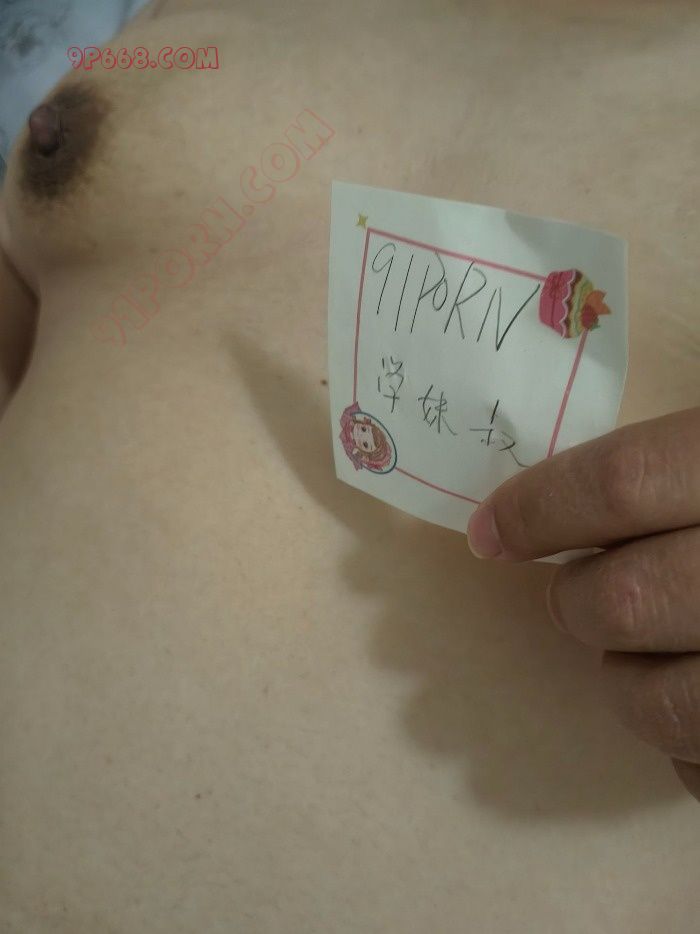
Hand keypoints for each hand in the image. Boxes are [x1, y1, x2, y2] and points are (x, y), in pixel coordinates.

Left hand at [466, 407, 699, 801]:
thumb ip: (683, 461)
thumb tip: (570, 500)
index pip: (620, 485)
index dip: (538, 508)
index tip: (490, 529)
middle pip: (623, 598)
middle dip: (576, 600)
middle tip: (575, 590)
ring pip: (656, 700)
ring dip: (622, 676)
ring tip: (638, 647)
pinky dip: (683, 737)